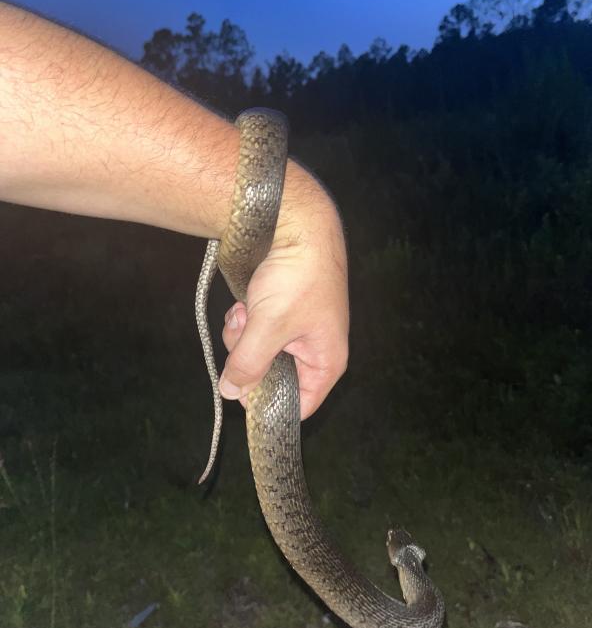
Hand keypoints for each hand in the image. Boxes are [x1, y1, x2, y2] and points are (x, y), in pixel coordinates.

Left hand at [219, 171, 348, 419]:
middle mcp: (313, 349)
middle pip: (272, 378)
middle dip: (250, 359)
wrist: (294, 222)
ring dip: (243, 337)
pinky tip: (245, 302)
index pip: (299, 405)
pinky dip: (245, 320)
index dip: (268, 403)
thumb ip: (248, 364)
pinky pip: (255, 332)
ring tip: (245, 311)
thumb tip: (230, 392)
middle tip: (244, 336)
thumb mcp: (269, 326)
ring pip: (258, 354)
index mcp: (326, 361)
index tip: (241, 392)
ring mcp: (294, 330)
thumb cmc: (297, 276)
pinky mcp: (279, 313)